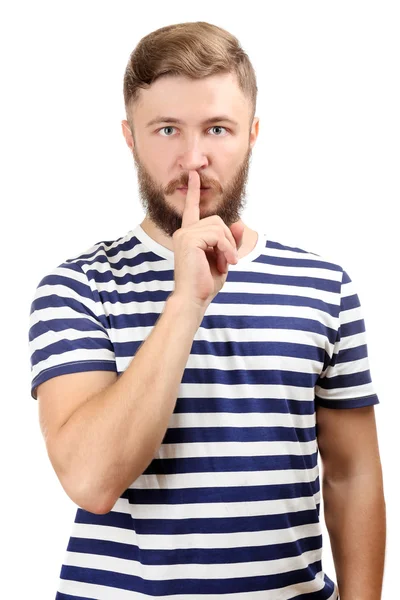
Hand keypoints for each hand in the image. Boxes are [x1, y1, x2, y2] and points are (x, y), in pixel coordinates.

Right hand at [171, 169, 243, 310]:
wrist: (193, 299)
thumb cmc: (205, 283)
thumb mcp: (224, 259)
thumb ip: (231, 242)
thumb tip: (240, 223)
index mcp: (189, 235)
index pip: (192, 209)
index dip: (194, 192)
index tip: (195, 175)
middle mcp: (184, 232)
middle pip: (217, 220)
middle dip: (228, 240)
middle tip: (228, 260)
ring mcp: (185, 234)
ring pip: (219, 227)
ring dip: (229, 246)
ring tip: (226, 263)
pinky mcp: (189, 239)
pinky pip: (218, 235)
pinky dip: (227, 248)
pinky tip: (225, 262)